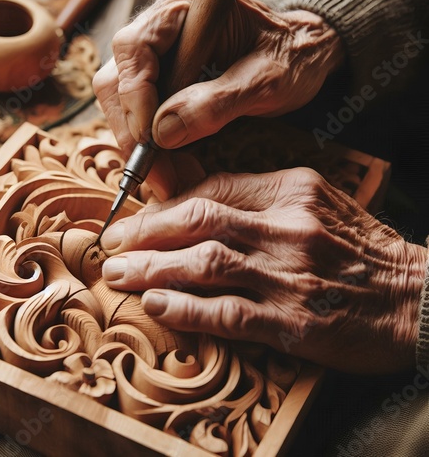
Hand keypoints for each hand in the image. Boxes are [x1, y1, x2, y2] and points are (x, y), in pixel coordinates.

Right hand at [92, 0, 343, 195]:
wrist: (304, 53)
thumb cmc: (292, 57)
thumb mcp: (266, 81)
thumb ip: (216, 104)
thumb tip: (161, 134)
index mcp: (186, 7)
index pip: (135, 49)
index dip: (135, 99)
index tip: (151, 142)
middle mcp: (164, 25)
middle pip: (117, 78)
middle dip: (132, 132)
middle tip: (155, 176)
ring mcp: (161, 51)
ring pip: (124, 99)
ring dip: (139, 143)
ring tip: (168, 178)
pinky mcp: (165, 74)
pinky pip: (142, 109)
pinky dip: (152, 142)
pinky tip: (172, 164)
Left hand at [100, 168, 425, 373]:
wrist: (416, 296)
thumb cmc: (359, 249)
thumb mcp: (314, 204)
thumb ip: (259, 201)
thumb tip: (197, 208)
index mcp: (291, 191)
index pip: (212, 190)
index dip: (165, 206)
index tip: (137, 220)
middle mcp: (287, 227)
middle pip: (199, 221)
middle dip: (146, 233)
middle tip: (112, 246)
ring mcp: (290, 273)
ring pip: (205, 263)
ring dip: (153, 269)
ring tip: (118, 274)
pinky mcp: (294, 320)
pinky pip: (228, 312)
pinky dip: (187, 308)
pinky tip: (156, 305)